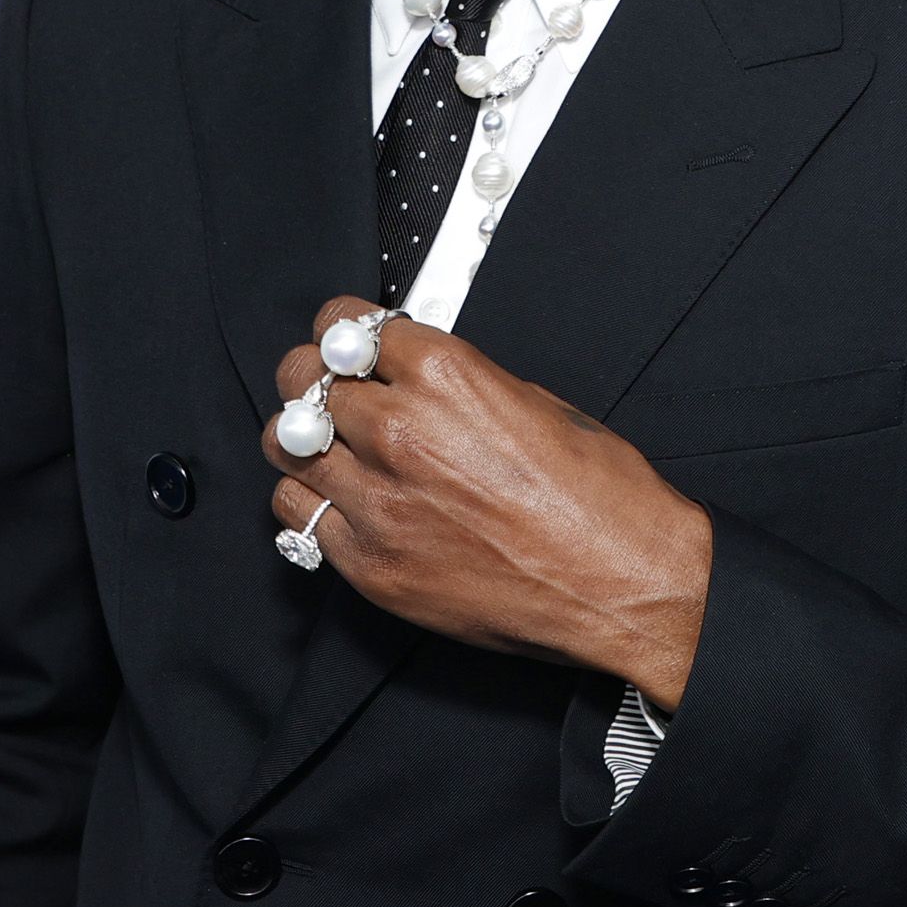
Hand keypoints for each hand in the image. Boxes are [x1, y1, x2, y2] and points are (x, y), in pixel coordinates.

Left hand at [265, 295, 713, 710]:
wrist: (623, 581)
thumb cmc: (599, 495)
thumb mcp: (534, 400)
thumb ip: (454, 384)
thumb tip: (408, 376)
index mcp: (445, 377)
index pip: (343, 325)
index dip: (342, 332)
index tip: (345, 344)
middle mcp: (400, 432)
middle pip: (300, 379)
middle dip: (314, 380)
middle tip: (328, 393)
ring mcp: (379, 502)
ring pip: (283, 447)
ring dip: (303, 442)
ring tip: (330, 450)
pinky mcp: (371, 565)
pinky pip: (299, 517)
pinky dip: (316, 505)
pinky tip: (346, 503)